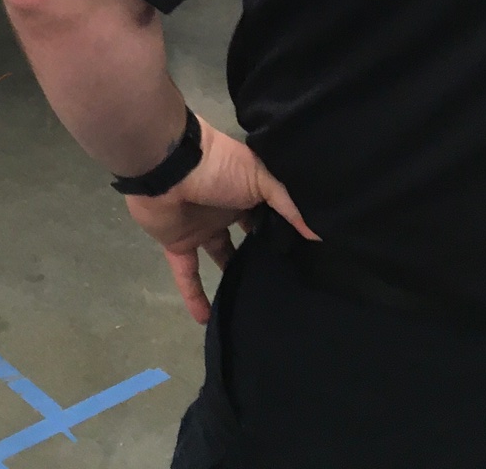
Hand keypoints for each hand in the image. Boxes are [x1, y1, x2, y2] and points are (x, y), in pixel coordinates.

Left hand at [123, 117, 315, 323]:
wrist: (167, 165)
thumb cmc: (217, 166)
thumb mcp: (261, 177)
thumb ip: (288, 205)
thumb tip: (317, 234)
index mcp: (245, 190)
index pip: (269, 214)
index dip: (284, 231)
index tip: (305, 254)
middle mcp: (224, 209)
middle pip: (246, 237)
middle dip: (261, 254)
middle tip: (285, 281)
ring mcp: (200, 228)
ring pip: (220, 257)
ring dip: (232, 276)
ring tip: (254, 303)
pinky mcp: (178, 244)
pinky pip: (187, 275)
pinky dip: (194, 297)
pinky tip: (207, 320)